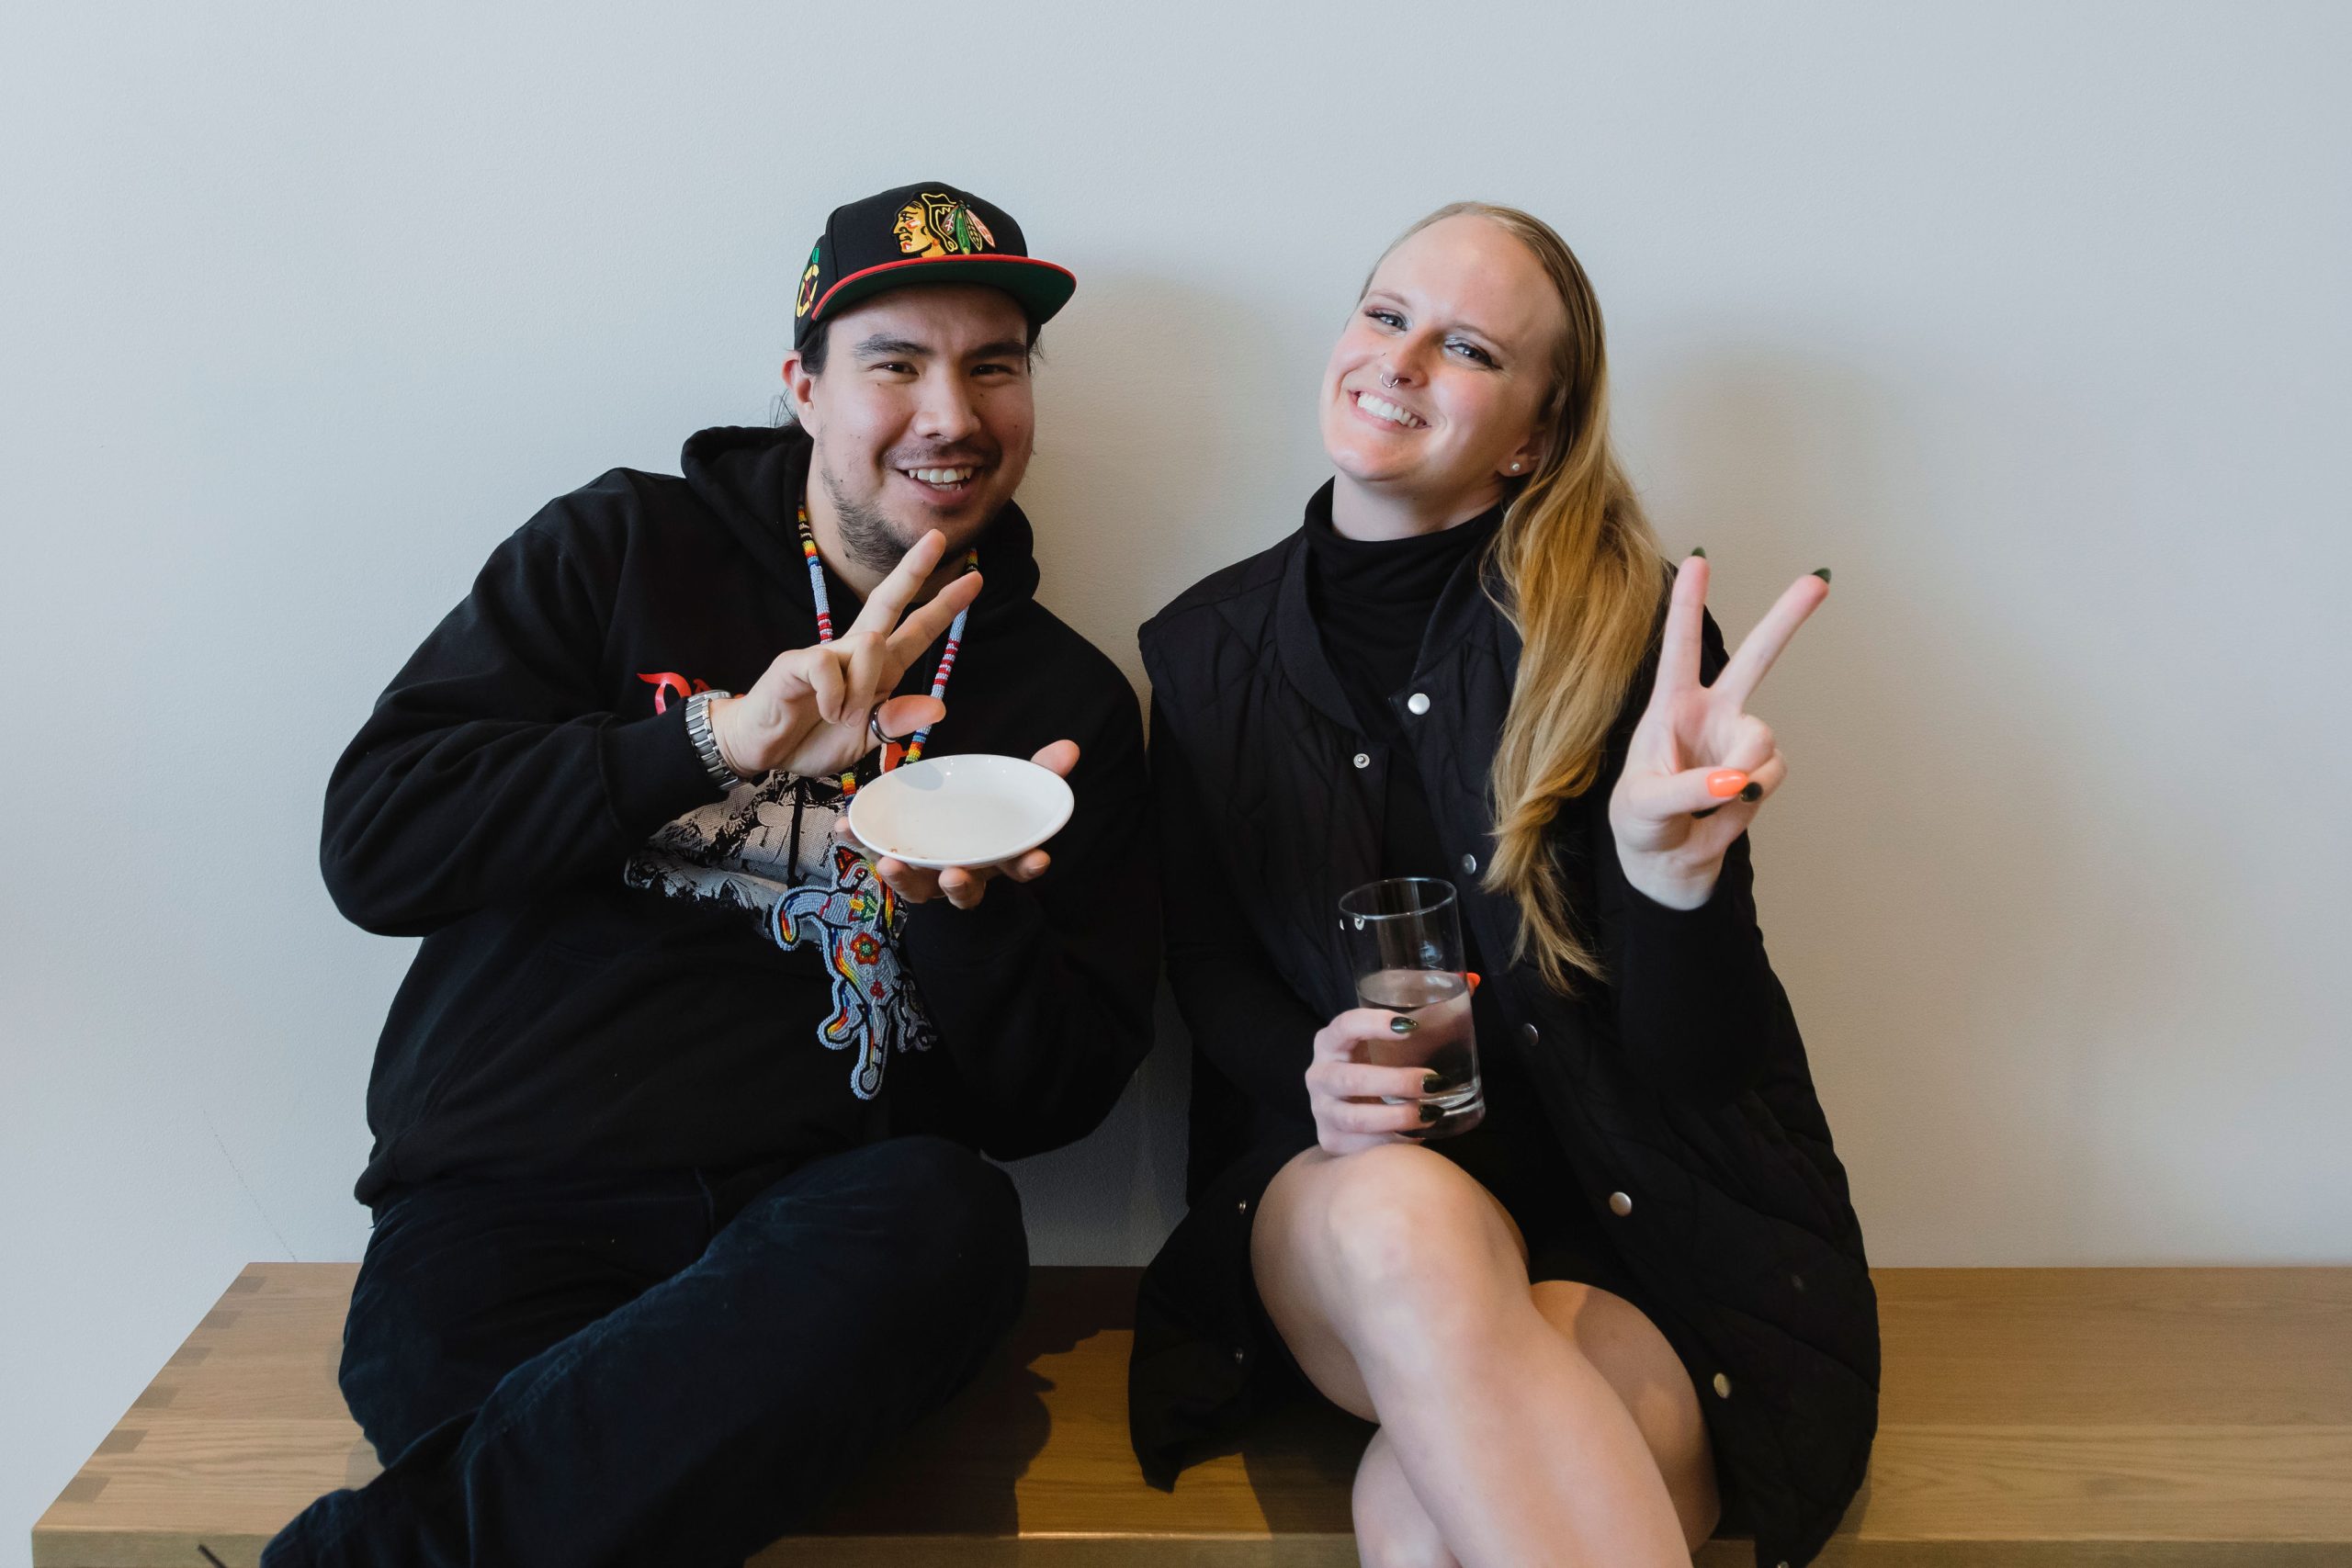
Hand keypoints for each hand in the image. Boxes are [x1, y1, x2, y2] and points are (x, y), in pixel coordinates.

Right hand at [708, 530, 982, 781]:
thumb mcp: (864, 739)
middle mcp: (854, 652)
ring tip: (842, 717)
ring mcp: (824, 652)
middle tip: (938, 537)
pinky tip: (823, 711)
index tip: (974, 581)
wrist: (763, 750)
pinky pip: (828, 666)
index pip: (916, 631)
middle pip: (887, 602)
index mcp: (877, 669)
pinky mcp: (796, 662)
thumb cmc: (813, 737)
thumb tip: (938, 706)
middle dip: (913, 570)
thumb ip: (895, 722)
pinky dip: (833, 696)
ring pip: (868, 646)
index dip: (944, 607)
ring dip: (863, 689)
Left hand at [871, 740, 1077, 910]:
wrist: (946, 825)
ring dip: (905, 879)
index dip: (1028, 865)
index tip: (1039, 858)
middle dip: (960, 885)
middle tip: (954, 874)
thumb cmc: (985, 812)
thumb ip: (1040, 773)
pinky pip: (877, 856)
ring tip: (891, 864)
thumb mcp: (1014, 790)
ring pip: (918, 888)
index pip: (1018, 867)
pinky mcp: (896, 862)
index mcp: (996, 858)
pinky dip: (860, 845)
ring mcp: (927, 875)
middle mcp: (964, 873)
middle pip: (964, 889)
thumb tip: (1069, 748)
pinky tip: (844, 828)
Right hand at [1305, 1006, 1443, 1154]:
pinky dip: (1393, 1142)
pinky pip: (1362, 1146)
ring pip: (1355, 1118)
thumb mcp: (1391, 1040)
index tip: (1410, 1027)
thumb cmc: (1376, 1064)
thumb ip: (1429, 1014)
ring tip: (1431, 1113)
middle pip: (1350, 1079)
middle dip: (1395, 1082)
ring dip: (1397, 1117)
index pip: (1345, 1025)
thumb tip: (1474, 983)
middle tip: (1432, 1082)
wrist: (1346, 1107)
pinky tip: (1418, 1135)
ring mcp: (1321, 1110)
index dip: (1374, 1024)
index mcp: (1330, 1042)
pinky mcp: (1330, 1139)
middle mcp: (1320, 1075)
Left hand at [1607, 555, 1828, 907]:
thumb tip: (1736, 780)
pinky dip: (1748, 798)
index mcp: (1670, 707)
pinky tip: (1726, 808)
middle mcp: (1711, 714)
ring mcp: (1740, 742)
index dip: (1687, 604)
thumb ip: (1688, 788)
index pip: (1679, 648)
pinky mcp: (1760, 772)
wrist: (1664, 863)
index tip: (1699, 559)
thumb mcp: (1643, 806)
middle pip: (1756, 659)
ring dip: (1744, 770)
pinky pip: (1769, 777)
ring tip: (1716, 796)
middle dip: (1787, 619)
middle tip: (1818, 581)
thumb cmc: (1641, 824)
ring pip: (1763, 741)